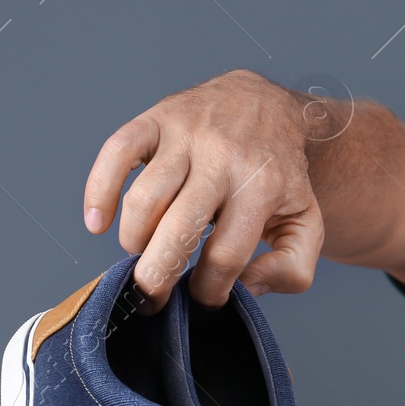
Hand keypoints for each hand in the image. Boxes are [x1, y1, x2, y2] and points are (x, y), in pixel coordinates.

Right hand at [83, 70, 324, 309]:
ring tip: (142, 253)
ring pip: (145, 199)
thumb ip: (293, 267)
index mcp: (262, 188)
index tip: (204, 297)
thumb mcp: (306, 221)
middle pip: (179, 230)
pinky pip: (117, 152)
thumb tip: (248, 288)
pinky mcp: (157, 119)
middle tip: (153, 299)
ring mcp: (186, 136)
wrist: (267, 106)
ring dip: (134, 240)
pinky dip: (99, 190)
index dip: (209, 289)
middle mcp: (222, 159)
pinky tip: (97, 222)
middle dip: (158, 276)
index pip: (226, 256)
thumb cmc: (279, 174)